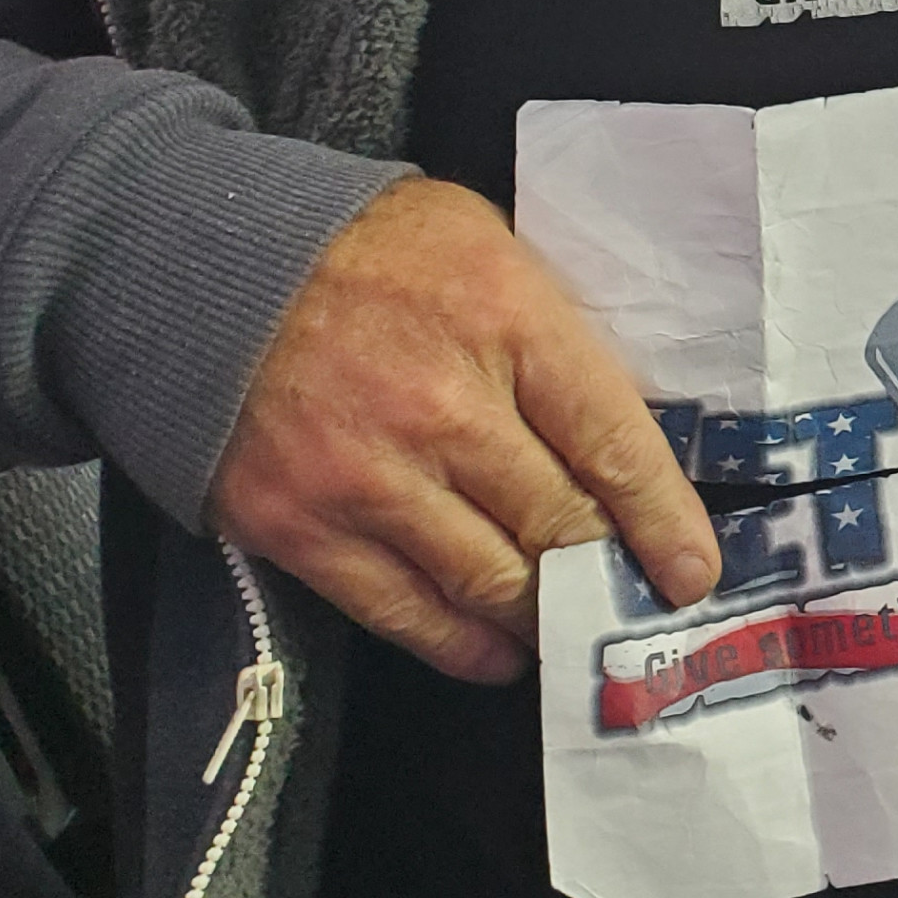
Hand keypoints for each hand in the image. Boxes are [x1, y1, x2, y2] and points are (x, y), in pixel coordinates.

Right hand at [207, 178, 719, 682]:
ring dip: (543, 616)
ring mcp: (368, 476)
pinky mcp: (299, 527)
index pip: (613, 441)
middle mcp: (444, 407)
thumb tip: (623, 426)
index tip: (694, 570)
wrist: (204, 263)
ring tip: (571, 627)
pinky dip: (460, 645)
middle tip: (636, 604)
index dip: (663, 519)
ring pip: (489, 581)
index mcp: (507, 319)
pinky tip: (496, 652)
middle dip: (609, 573)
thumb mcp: (487, 246)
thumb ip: (553, 333)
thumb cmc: (369, 248)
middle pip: (558, 522)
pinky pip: (401, 612)